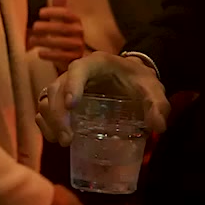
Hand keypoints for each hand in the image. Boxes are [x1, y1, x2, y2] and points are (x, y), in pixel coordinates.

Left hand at [29, 0, 86, 65]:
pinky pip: (62, 56)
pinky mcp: (74, 58)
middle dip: (47, 27)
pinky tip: (39, 53)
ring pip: (61, 43)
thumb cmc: (64, 33)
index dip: (54, 12)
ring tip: (31, 41)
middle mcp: (79, 33)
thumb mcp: (62, 19)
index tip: (40, 13)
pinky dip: (50, 55)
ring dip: (44, 41)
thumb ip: (60, 5)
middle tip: (34, 27)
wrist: (72, 54)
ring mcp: (78, 46)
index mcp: (76, 20)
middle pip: (62, 28)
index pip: (66, 14)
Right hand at [37, 51, 168, 145]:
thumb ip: (158, 106)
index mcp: (97, 63)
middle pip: (57, 87)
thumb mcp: (152, 90)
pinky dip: (45, 122)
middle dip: (58, 114)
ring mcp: (66, 85)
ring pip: (47, 98)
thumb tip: (159, 127)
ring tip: (63, 142)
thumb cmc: (139, 81)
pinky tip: (54, 138)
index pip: (78, 69)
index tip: (71, 107)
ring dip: (50, 120)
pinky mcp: (62, 98)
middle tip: (68, 139)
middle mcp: (76, 72)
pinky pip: (45, 107)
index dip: (72, 86)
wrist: (131, 78)